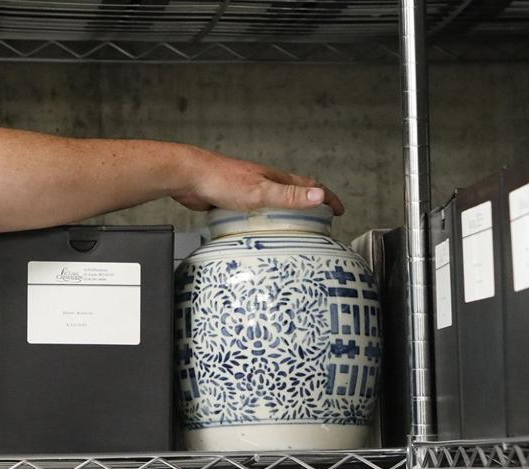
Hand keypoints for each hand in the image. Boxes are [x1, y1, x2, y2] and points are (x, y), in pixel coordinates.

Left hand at [172, 147, 344, 214]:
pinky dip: (263, 220)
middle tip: (322, 220)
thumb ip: (290, 195)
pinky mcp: (232, 200)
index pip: (310, 186)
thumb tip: (320, 195)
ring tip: (294, 230)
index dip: (327, 197)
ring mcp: (248, 190)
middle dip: (310, 204)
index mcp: (275, 178)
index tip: (339, 210)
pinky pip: (254, 211)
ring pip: (273, 203)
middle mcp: (264, 182)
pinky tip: (258, 232)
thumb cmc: (221, 180)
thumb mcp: (262, 191)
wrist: (189, 176)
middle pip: (294, 192)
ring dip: (286, 212)